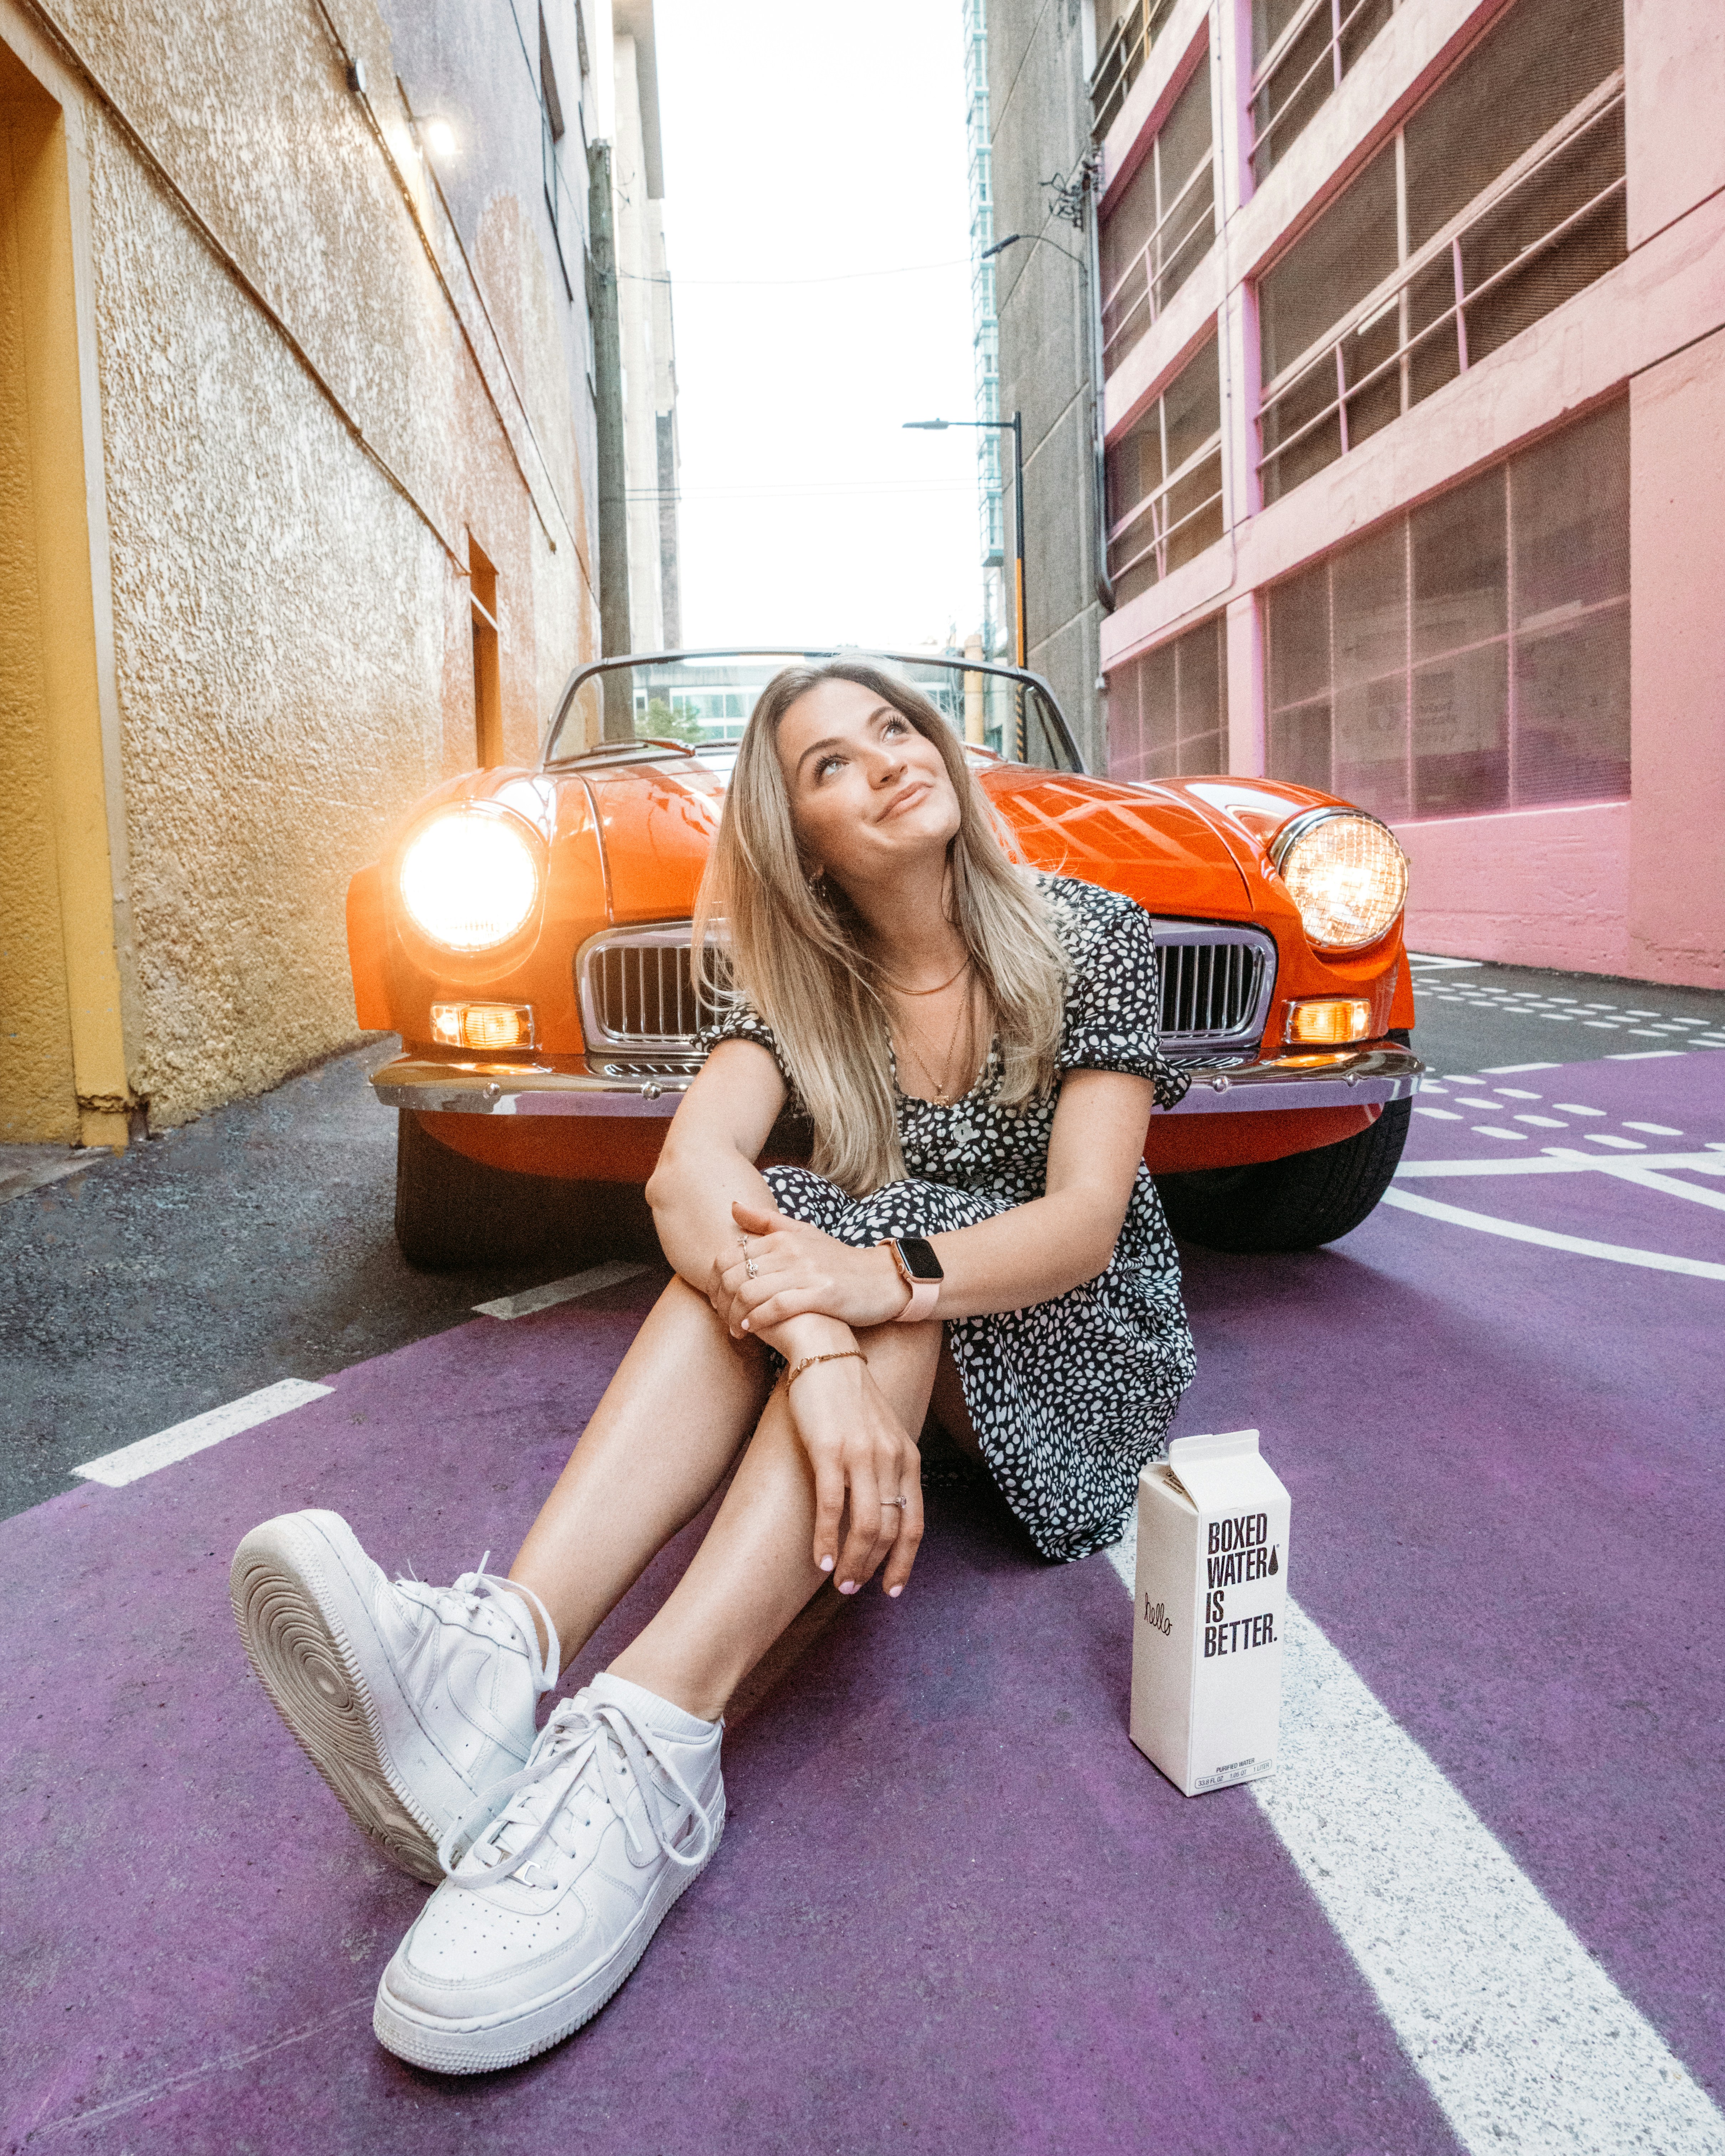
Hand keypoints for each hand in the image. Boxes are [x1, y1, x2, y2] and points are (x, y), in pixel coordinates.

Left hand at [715, 1200, 910, 1338]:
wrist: (883, 1279)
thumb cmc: (838, 1260)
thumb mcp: (803, 1233)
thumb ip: (766, 1221)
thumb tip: (732, 1205)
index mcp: (783, 1236)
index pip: (729, 1255)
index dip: (714, 1280)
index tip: (716, 1299)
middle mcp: (792, 1250)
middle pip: (734, 1275)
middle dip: (721, 1301)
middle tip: (722, 1317)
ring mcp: (807, 1272)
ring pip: (751, 1292)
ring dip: (735, 1316)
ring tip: (735, 1329)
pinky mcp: (821, 1294)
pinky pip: (778, 1307)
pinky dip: (758, 1320)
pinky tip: (751, 1330)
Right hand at [786, 1350, 924, 1596]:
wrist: (825, 1353)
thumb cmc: (848, 1399)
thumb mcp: (881, 1434)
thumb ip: (886, 1469)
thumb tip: (879, 1514)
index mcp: (908, 1458)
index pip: (914, 1523)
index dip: (904, 1561)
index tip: (891, 1589)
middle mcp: (891, 1459)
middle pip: (890, 1530)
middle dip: (872, 1567)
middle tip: (852, 1589)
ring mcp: (862, 1455)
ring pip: (865, 1525)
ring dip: (852, 1562)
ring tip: (838, 1581)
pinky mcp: (829, 1449)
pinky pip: (832, 1506)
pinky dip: (827, 1540)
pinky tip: (820, 1560)